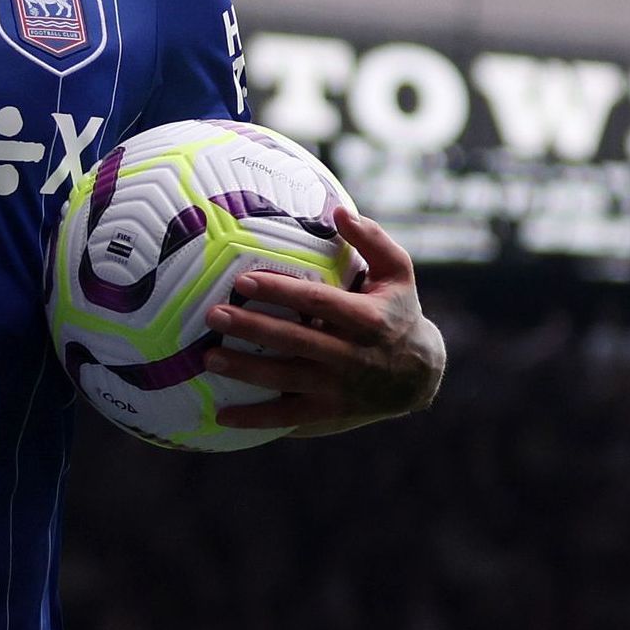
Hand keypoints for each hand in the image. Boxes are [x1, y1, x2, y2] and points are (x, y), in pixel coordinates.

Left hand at [203, 206, 444, 435]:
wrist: (420, 375)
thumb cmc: (399, 313)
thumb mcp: (399, 273)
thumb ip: (372, 240)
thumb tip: (339, 210)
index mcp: (367, 318)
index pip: (317, 302)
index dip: (281, 291)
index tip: (243, 281)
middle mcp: (351, 356)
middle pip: (294, 341)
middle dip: (251, 329)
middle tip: (213, 316)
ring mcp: (338, 389)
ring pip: (285, 380)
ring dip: (246, 370)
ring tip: (209, 358)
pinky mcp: (329, 413)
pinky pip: (287, 418)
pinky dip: (254, 419)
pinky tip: (221, 415)